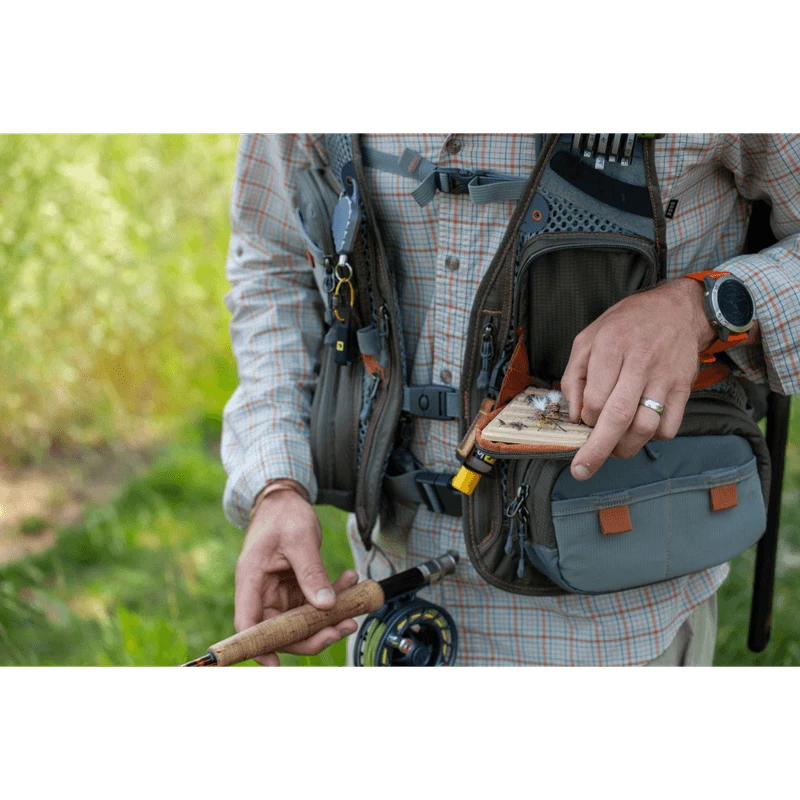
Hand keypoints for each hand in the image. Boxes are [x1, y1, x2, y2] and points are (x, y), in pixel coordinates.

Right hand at [235, 485, 358, 666]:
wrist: (287, 500)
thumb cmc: (284, 514)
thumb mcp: (300, 539)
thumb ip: (312, 572)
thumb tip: (325, 606)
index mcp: (251, 580)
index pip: (248, 623)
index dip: (259, 646)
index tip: (276, 663)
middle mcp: (262, 592)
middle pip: (281, 629)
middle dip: (313, 633)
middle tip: (343, 627)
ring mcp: (278, 593)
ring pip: (301, 620)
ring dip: (329, 616)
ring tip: (356, 601)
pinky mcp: (293, 589)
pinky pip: (313, 604)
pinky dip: (333, 597)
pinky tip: (350, 581)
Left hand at [560, 278, 715, 480]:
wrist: (676, 310)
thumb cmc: (625, 325)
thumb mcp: (587, 338)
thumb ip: (574, 376)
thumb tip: (574, 414)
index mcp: (612, 347)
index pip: (596, 399)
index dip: (586, 419)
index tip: (583, 420)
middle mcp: (640, 362)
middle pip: (619, 417)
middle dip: (598, 450)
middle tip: (583, 469)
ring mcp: (666, 377)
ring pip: (646, 427)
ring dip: (625, 447)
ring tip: (613, 447)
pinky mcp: (684, 389)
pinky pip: (669, 427)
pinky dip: (652, 438)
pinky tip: (640, 428)